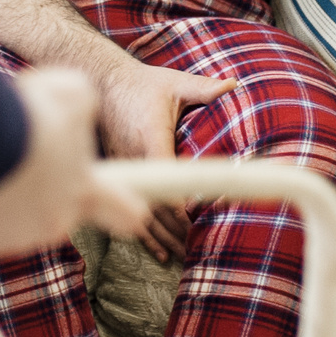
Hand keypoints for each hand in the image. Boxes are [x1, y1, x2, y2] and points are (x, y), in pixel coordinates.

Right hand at [0, 68, 157, 259]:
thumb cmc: (28, 116)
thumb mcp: (71, 92)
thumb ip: (83, 105)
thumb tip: (78, 113)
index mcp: (84, 189)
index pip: (126, 212)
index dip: (132, 210)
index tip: (139, 213)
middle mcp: (56, 220)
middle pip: (59, 213)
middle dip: (46, 193)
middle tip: (25, 162)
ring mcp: (15, 235)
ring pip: (16, 218)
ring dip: (7, 195)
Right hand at [92, 56, 235, 263]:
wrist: (102, 81)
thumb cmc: (141, 83)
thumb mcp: (173, 83)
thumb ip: (203, 88)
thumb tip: (233, 85)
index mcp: (150, 137)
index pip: (165, 176)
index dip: (179, 202)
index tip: (197, 221)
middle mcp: (134, 157)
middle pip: (154, 202)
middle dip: (175, 228)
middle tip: (198, 246)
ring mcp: (124, 167)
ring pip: (141, 210)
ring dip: (162, 235)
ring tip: (182, 255)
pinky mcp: (119, 171)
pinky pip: (129, 207)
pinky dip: (144, 233)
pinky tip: (157, 252)